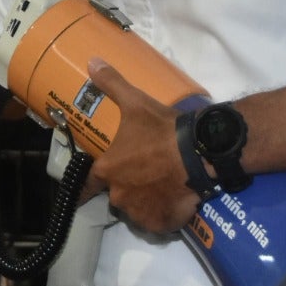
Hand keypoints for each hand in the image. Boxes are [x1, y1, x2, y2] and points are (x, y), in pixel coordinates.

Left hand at [85, 59, 200, 233]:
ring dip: (145, 204)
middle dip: (128, 188)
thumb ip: (111, 83)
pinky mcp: (163, 223)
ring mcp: (140, 212)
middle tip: (146, 175)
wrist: (199, 151)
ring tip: (161, 189)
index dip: (88, 187)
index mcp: (107, 170)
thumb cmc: (162, 129)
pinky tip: (174, 203)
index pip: (86, 186)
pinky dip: (164, 217)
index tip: (87, 190)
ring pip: (138, 212)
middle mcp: (119, 195)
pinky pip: (159, 224)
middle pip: (118, 197)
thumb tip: (91, 61)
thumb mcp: (135, 102)